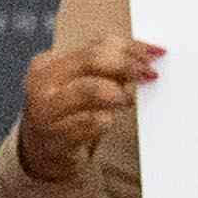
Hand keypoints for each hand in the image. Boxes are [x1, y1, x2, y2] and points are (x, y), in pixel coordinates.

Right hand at [12, 35, 159, 186]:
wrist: (42, 152)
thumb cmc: (67, 113)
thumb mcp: (78, 84)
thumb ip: (105, 68)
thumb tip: (146, 56)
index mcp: (49, 63)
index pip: (97, 45)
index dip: (130, 47)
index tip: (155, 53)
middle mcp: (43, 83)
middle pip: (93, 60)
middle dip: (127, 65)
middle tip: (149, 74)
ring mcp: (46, 110)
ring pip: (90, 89)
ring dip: (117, 93)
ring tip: (126, 101)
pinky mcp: (56, 135)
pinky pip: (92, 121)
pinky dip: (107, 119)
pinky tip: (108, 121)